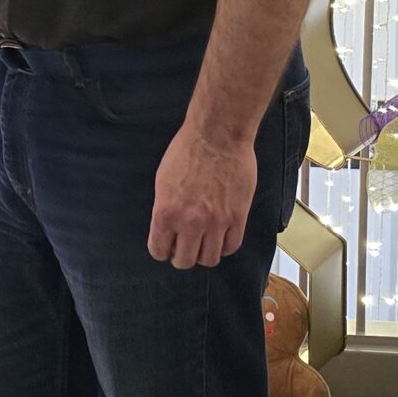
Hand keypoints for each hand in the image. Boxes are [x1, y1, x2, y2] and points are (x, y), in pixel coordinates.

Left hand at [149, 126, 256, 270]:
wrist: (218, 135)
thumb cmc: (188, 150)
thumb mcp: (162, 180)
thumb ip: (165, 209)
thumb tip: (167, 228)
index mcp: (166, 212)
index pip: (159, 250)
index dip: (162, 250)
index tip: (167, 246)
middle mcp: (190, 222)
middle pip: (184, 261)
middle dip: (182, 256)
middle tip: (185, 246)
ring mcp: (216, 222)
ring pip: (209, 259)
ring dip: (204, 253)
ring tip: (204, 241)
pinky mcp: (238, 217)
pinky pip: (232, 246)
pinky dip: (225, 246)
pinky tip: (221, 236)